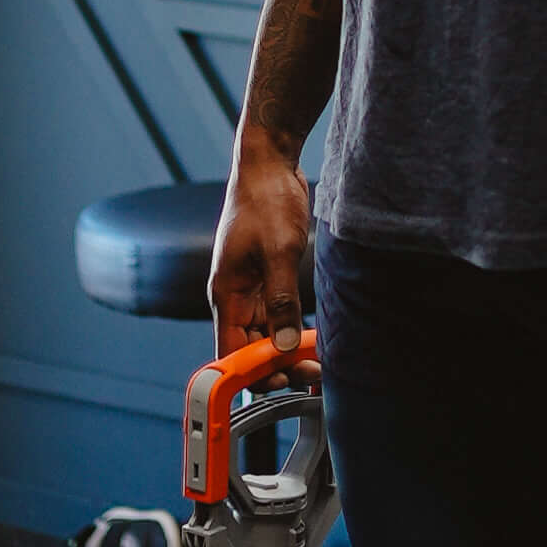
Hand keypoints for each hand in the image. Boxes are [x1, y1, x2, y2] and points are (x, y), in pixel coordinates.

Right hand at [212, 125, 313, 357]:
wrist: (269, 163)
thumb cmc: (265, 201)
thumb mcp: (278, 251)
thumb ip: (281, 299)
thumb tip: (283, 344)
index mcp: (226, 294)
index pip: (229, 353)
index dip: (252, 375)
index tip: (284, 383)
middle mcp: (235, 297)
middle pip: (250, 348)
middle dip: (279, 365)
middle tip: (315, 373)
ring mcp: (251, 289)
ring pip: (267, 334)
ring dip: (289, 350)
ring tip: (320, 360)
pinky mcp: (267, 278)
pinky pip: (278, 315)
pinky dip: (294, 329)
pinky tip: (315, 337)